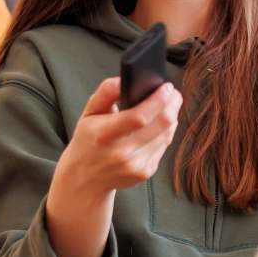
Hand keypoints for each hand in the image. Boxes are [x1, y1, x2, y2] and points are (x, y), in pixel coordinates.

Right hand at [53, 77, 182, 202]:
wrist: (84, 177)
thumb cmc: (88, 139)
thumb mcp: (89, 112)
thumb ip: (106, 92)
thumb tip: (125, 79)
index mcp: (104, 135)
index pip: (139, 117)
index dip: (158, 100)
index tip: (167, 87)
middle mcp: (121, 153)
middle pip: (161, 125)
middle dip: (172, 104)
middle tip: (172, 93)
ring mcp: (135, 165)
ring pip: (167, 134)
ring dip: (170, 117)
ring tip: (165, 106)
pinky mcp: (145, 172)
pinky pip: (164, 146)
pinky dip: (165, 132)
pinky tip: (157, 127)